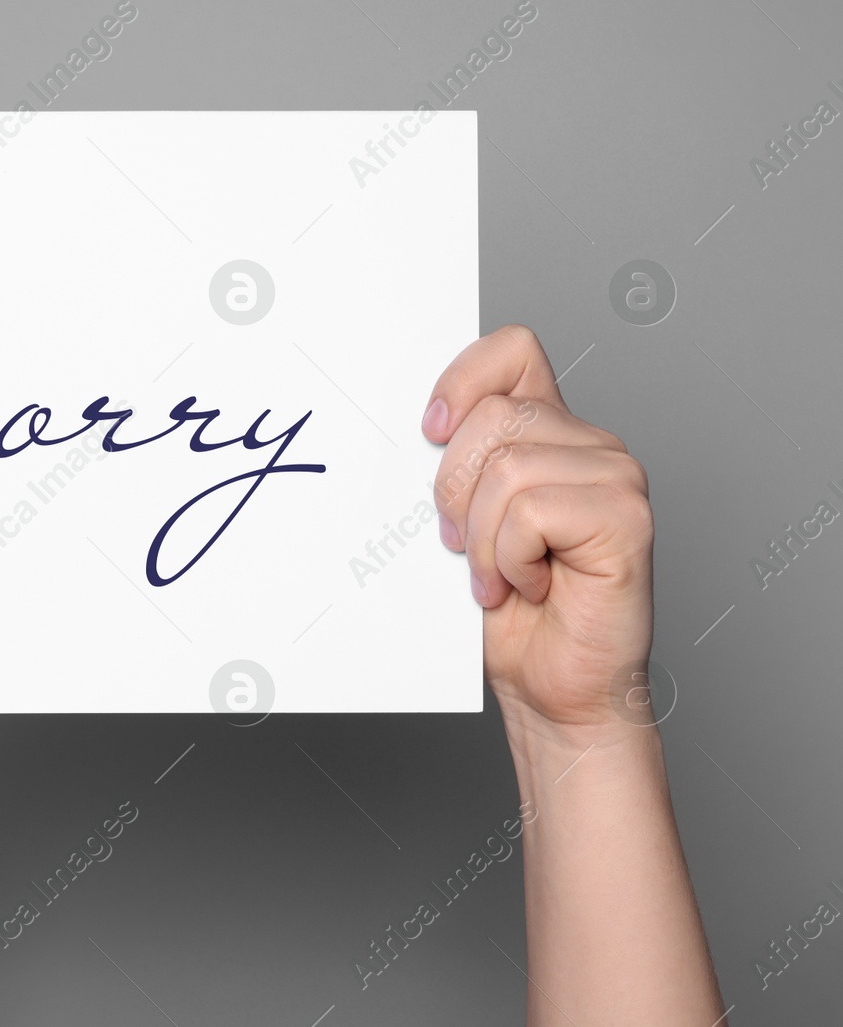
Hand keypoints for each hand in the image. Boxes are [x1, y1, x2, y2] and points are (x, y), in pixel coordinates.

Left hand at [422, 325, 653, 740]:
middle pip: (493, 417)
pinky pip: (529, 511)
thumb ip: (455, 467)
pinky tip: (531, 586)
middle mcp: (591, 445)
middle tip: (467, 548)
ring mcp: (617, 477)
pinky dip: (509, 559)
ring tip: (502, 575)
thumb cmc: (509, 615)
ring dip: (482, 539)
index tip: (429, 431)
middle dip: (454, 492)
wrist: (552, 689)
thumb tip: (413, 432)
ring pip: (506, 468)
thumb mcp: (461, 523)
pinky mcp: (627, 517)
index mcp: (551, 434)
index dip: (463, 379)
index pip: (513, 352)